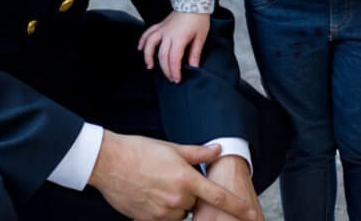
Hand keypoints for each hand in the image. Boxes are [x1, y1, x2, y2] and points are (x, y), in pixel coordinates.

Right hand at [88, 131, 257, 220]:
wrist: (110, 163)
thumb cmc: (140, 151)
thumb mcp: (172, 147)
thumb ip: (197, 152)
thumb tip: (217, 149)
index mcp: (186, 180)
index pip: (219, 197)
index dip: (238, 207)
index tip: (251, 214)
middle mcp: (177, 200)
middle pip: (195, 205)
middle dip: (188, 194)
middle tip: (170, 177)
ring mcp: (162, 214)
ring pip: (179, 214)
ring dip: (174, 204)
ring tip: (156, 184)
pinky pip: (162, 220)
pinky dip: (160, 210)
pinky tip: (147, 193)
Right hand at [138, 11, 210, 82]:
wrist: (193, 1)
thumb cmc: (198, 18)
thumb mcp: (201, 36)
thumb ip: (195, 52)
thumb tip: (193, 67)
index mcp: (179, 38)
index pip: (173, 59)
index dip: (174, 71)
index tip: (177, 79)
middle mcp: (168, 34)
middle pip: (162, 56)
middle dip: (166, 69)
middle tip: (171, 78)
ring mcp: (162, 29)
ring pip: (150, 44)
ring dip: (148, 56)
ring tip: (150, 67)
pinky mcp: (160, 25)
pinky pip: (148, 33)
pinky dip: (142, 40)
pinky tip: (140, 48)